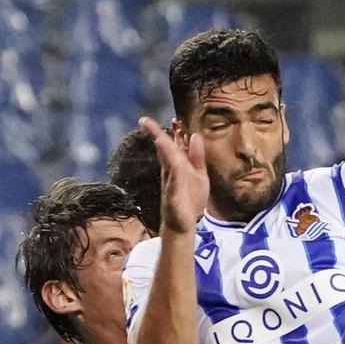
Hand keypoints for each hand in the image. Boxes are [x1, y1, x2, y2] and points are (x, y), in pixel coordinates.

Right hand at [140, 117, 207, 233]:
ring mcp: (170, 183)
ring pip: (167, 162)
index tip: (173, 119)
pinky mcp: (173, 195)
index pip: (172, 146)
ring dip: (162, 149)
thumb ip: (197, 156)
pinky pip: (174, 180)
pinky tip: (172, 159)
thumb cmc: (190, 199)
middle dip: (157, 135)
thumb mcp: (199, 174)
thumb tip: (194, 135)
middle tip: (145, 121)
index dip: (172, 132)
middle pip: (164, 151)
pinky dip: (173, 169)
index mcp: (177, 165)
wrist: (184, 224)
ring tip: (156, 135)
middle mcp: (171, 172)